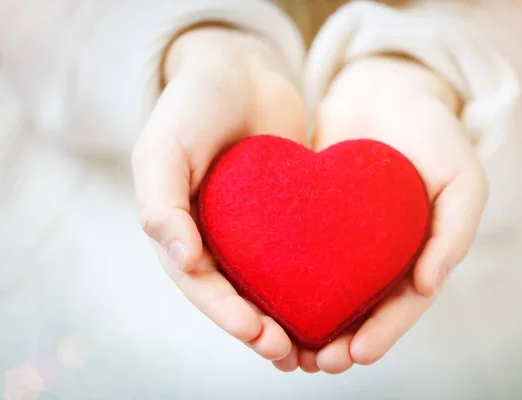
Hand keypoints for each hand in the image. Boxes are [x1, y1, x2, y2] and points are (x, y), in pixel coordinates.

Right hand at [131, 26, 304, 361]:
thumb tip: (180, 259)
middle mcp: (217, 237)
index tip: (258, 334)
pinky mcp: (289, 216)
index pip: (201, 285)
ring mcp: (253, 229)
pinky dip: (314, 283)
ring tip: (316, 351)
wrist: (240, 69)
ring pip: (270, 286)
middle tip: (289, 353)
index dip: (226, 315)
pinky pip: (301, 254)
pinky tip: (339, 302)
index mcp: (182, 230)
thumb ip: (161, 201)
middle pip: (237, 296)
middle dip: (260, 330)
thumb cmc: (193, 105)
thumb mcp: (164, 146)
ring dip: (288, 321)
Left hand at [273, 56, 487, 373]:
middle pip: (359, 310)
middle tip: (316, 363)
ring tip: (284, 349)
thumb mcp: (462, 178)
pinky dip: (283, 283)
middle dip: (339, 342)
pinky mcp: (312, 218)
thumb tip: (427, 286)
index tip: (356, 355)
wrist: (385, 88)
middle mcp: (380, 254)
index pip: (401, 306)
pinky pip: (296, 256)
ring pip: (325, 293)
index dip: (382, 334)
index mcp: (418, 252)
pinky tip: (262, 300)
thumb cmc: (433, 132)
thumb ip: (453, 232)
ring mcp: (345, 238)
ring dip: (307, 325)